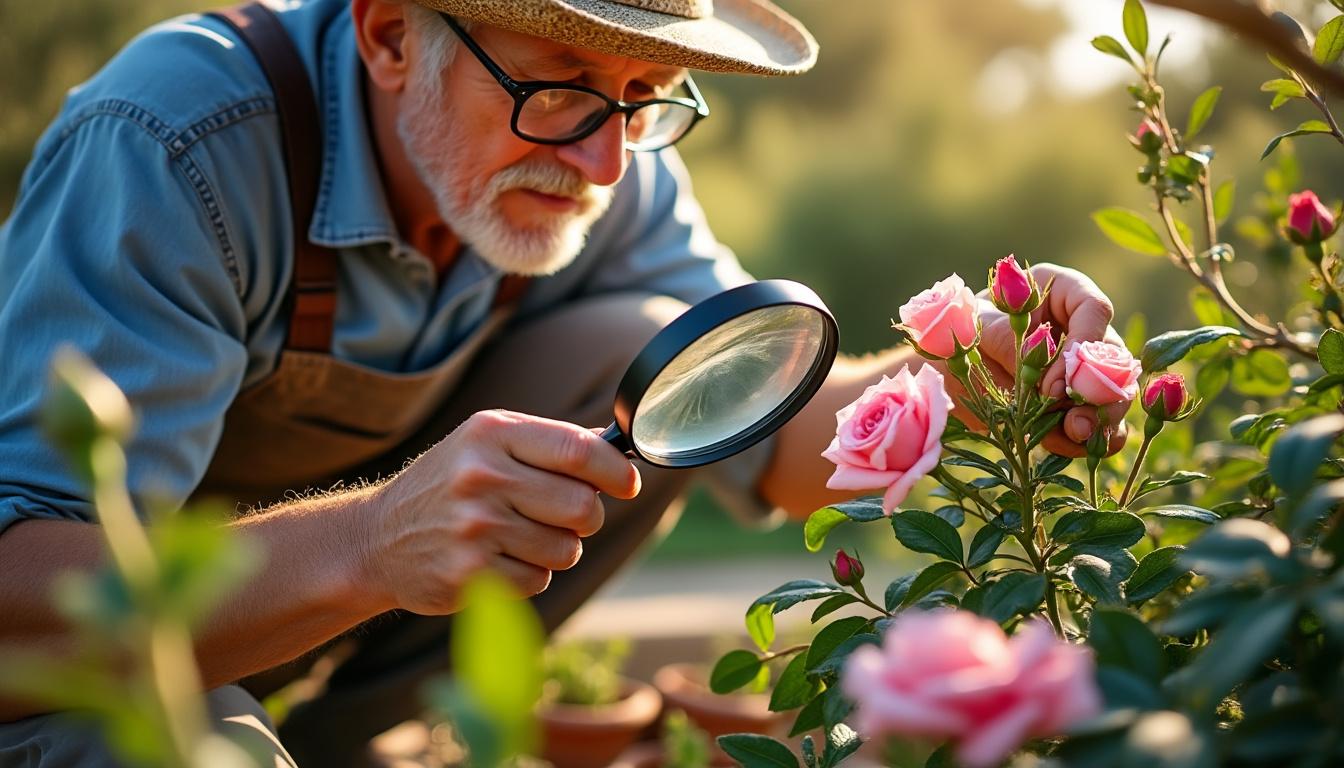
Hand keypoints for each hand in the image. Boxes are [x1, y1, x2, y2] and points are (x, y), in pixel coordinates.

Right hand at [359, 410, 640, 613]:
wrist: (376, 538)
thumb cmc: (449, 484)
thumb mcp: (487, 444)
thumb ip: (549, 444)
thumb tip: (618, 452)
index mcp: (491, 435)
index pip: (578, 449)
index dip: (615, 471)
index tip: (627, 484)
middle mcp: (481, 477)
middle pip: (582, 506)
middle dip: (586, 516)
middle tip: (565, 515)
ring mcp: (474, 528)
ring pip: (567, 549)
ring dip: (557, 548)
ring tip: (520, 537)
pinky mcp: (470, 575)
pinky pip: (539, 580)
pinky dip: (530, 574)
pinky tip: (498, 560)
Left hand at [975, 263, 1128, 456]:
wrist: (942, 368)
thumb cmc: (958, 332)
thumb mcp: (974, 330)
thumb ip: (1007, 343)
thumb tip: (1041, 375)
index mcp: (1061, 293)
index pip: (1094, 309)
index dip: (1085, 344)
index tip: (1054, 382)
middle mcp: (1081, 330)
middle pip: (1113, 357)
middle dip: (1101, 391)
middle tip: (1077, 419)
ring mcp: (1083, 370)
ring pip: (1113, 394)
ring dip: (1102, 418)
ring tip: (1076, 434)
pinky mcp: (1075, 406)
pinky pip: (1098, 424)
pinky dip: (1089, 438)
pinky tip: (1073, 446)